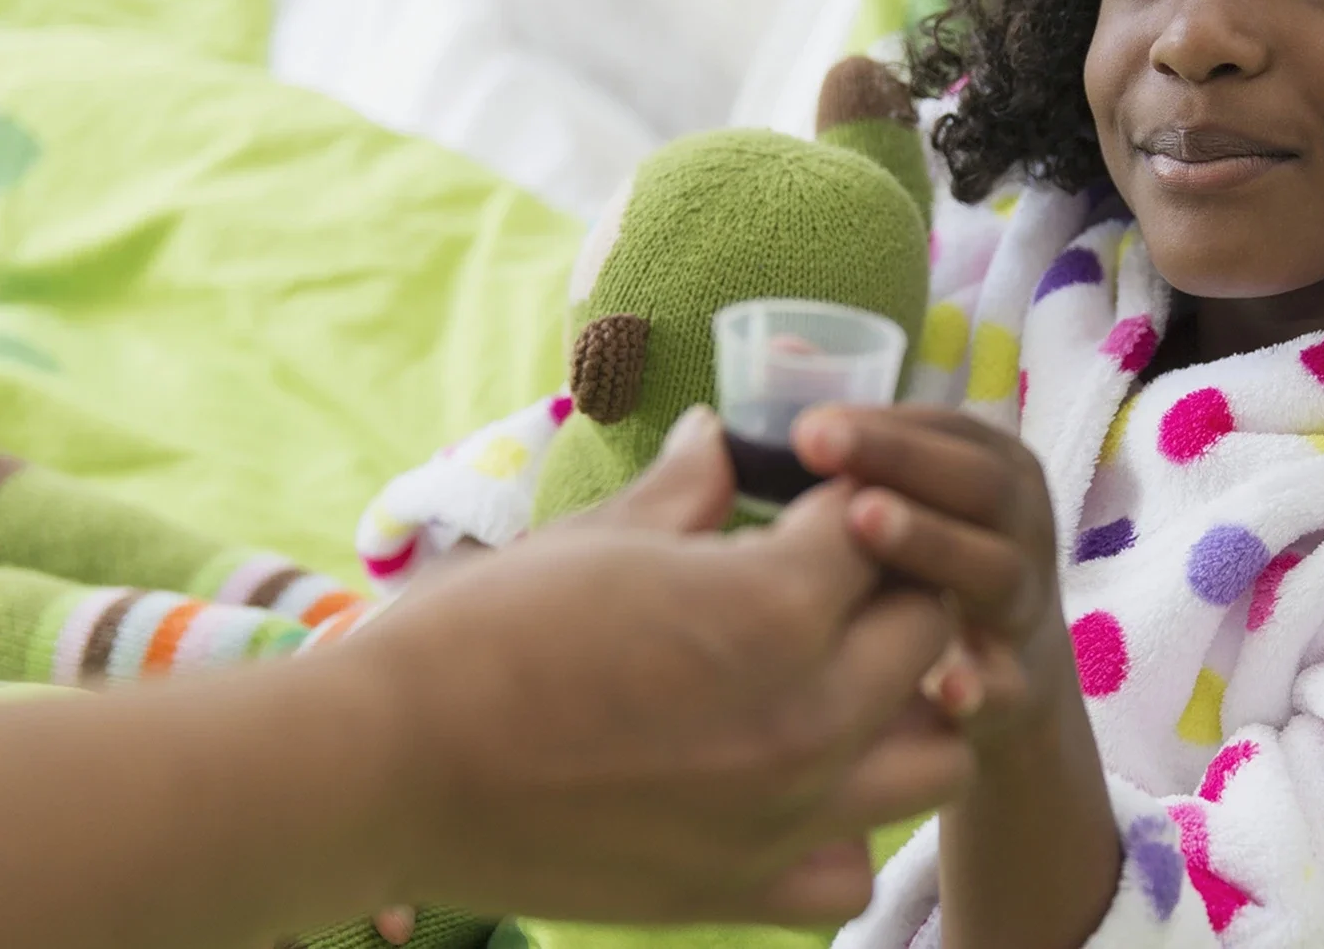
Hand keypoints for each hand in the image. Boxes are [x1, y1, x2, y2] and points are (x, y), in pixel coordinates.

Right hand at [345, 407, 973, 926]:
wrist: (385, 770)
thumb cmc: (482, 635)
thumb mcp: (598, 539)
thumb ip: (687, 489)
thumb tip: (725, 434)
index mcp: (780, 606)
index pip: (879, 527)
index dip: (844, 503)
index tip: (807, 504)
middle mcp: (812, 714)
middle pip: (930, 631)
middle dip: (891, 594)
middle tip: (828, 586)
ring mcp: (787, 813)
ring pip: (937, 757)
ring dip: (907, 713)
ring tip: (836, 688)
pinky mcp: (743, 890)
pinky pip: (853, 871)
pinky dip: (843, 833)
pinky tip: (791, 792)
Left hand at [799, 406, 1122, 948]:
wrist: (1000, 675)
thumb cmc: (918, 567)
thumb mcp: (894, 497)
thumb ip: (842, 444)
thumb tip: (755, 373)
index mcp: (988, 468)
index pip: (944, 429)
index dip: (881, 427)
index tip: (805, 430)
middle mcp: (1016, 526)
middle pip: (979, 485)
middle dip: (905, 466)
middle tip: (822, 456)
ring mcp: (1021, 605)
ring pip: (994, 571)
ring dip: (935, 546)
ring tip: (863, 524)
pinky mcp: (1018, 685)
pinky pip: (1007, 686)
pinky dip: (981, 686)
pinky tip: (942, 690)